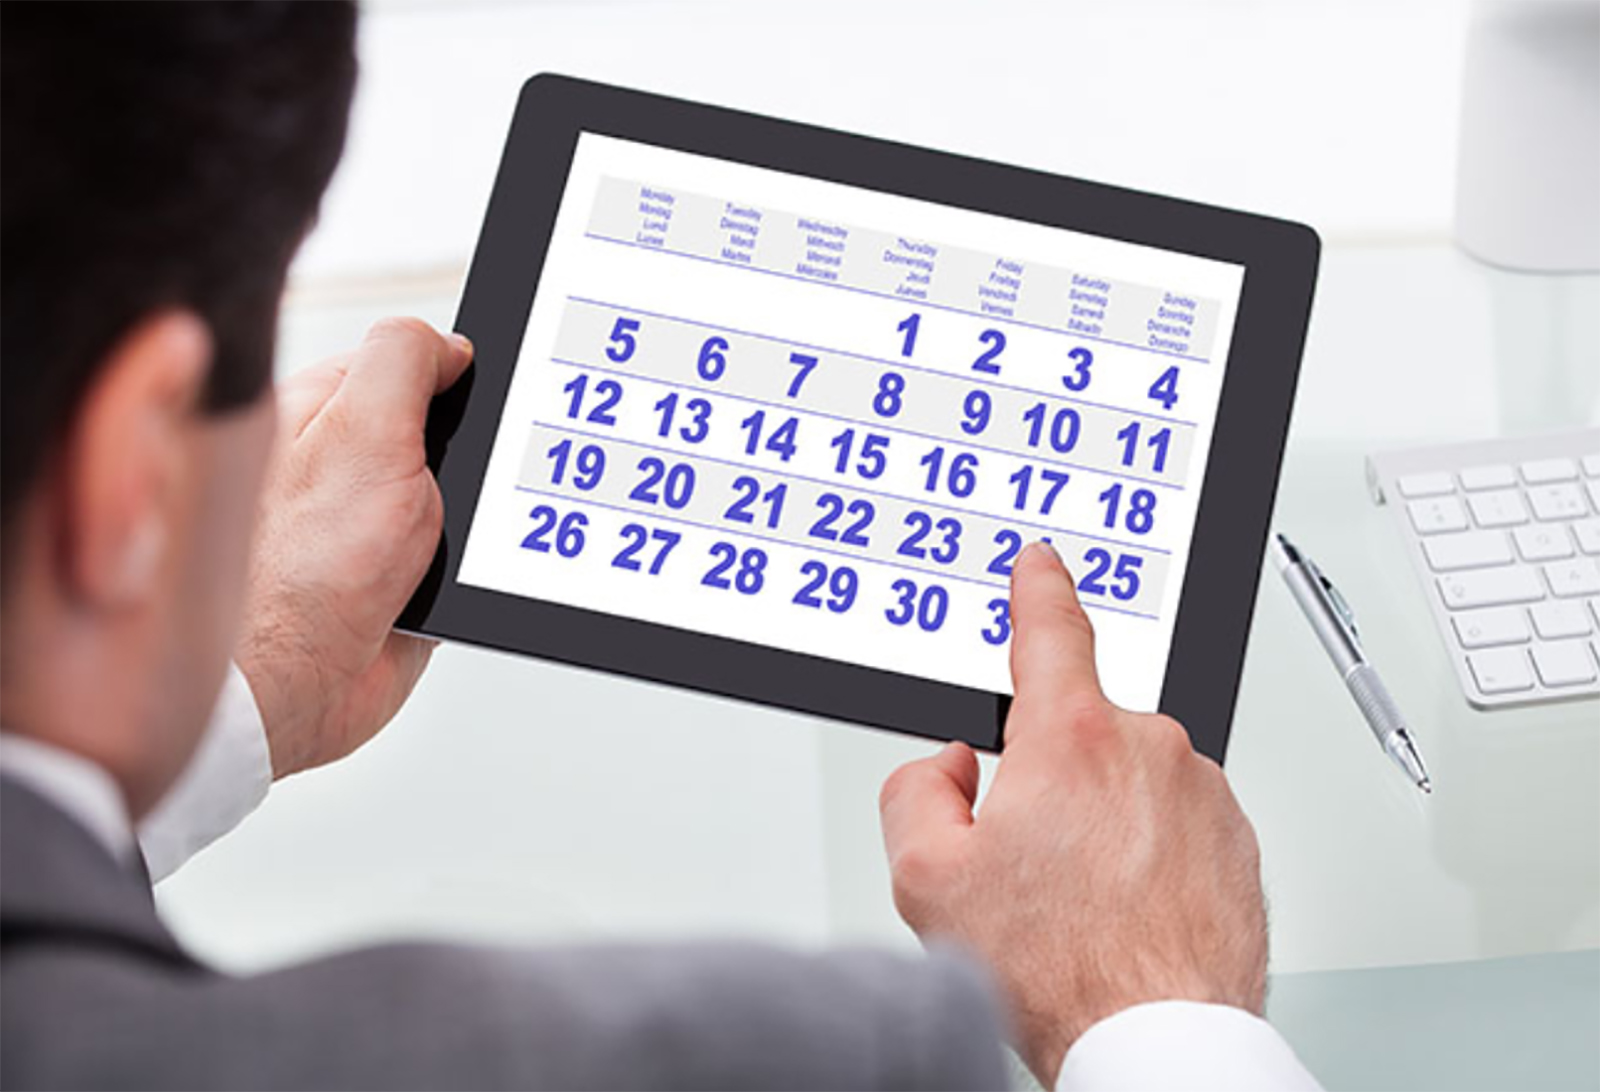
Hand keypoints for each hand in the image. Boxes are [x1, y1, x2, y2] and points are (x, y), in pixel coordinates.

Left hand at [235, 318, 471, 777]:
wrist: (287, 692)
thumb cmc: (297, 570)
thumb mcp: (363, 430)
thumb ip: (404, 362)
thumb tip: (449, 343)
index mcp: (321, 414)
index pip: (405, 365)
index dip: (453, 375)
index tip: (486, 391)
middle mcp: (341, 470)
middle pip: (441, 434)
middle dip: (471, 457)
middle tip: (465, 479)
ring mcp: (367, 532)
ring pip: (457, 502)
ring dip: (471, 521)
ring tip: (449, 540)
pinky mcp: (393, 589)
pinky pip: (458, 564)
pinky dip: (468, 572)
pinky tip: (450, 581)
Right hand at [879, 542, 1266, 1085]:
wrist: (1157, 1040)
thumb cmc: (1059, 970)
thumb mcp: (926, 879)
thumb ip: (917, 792)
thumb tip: (946, 770)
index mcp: (1071, 739)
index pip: (1052, 630)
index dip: (1038, 589)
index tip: (1040, 565)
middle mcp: (1148, 749)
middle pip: (1078, 730)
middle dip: (1048, 776)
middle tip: (1029, 858)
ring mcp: (1201, 793)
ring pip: (1127, 780)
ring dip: (1102, 818)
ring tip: (1082, 902)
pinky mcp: (1235, 839)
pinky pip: (1174, 821)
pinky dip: (1148, 850)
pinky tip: (1124, 909)